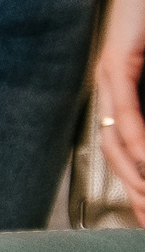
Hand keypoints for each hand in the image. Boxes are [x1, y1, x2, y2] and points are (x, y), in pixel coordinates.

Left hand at [94, 0, 144, 206]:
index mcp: (122, 101)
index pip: (123, 155)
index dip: (134, 188)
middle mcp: (110, 93)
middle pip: (115, 153)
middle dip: (134, 191)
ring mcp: (111, 77)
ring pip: (117, 135)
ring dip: (134, 172)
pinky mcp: (119, 60)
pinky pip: (126, 104)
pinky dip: (136, 134)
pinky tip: (144, 157)